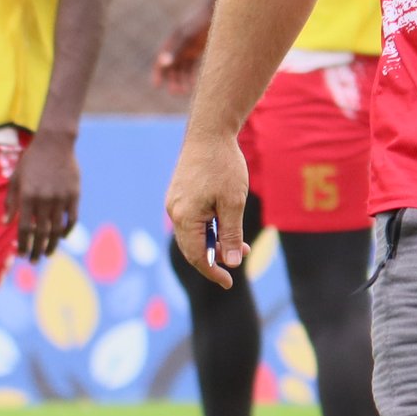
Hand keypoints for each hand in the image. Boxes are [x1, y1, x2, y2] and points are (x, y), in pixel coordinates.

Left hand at [7, 128, 80, 261]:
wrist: (55, 144)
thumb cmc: (31, 161)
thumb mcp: (16, 179)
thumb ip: (11, 202)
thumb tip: (5, 224)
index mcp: (27, 196)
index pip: (24, 228)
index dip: (23, 244)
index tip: (21, 254)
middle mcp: (44, 200)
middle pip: (41, 232)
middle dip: (37, 249)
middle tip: (34, 261)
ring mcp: (61, 198)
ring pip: (57, 229)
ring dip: (52, 245)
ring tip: (48, 254)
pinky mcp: (74, 195)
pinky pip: (71, 219)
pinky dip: (67, 230)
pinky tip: (62, 237)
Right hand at [150, 0, 216, 95]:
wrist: (221, 9)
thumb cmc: (203, 21)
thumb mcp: (188, 37)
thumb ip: (176, 49)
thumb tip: (164, 63)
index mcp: (174, 39)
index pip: (161, 58)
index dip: (158, 72)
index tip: (156, 85)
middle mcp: (180, 44)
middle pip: (172, 65)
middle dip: (172, 79)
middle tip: (176, 92)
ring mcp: (190, 46)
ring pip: (182, 67)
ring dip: (182, 79)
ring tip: (184, 91)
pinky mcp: (200, 48)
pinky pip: (193, 64)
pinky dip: (192, 74)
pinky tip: (195, 84)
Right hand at [166, 128, 250, 288]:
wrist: (210, 132)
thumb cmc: (224, 166)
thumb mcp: (234, 203)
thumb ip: (231, 235)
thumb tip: (231, 263)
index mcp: (185, 217)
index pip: (197, 256)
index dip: (213, 272)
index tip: (229, 283)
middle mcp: (175, 212)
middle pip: (192, 247)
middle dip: (216, 258)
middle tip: (239, 261)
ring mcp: (176, 202)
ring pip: (194, 233)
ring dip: (216, 242)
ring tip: (241, 244)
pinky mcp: (180, 195)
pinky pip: (193, 220)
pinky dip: (210, 228)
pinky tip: (227, 225)